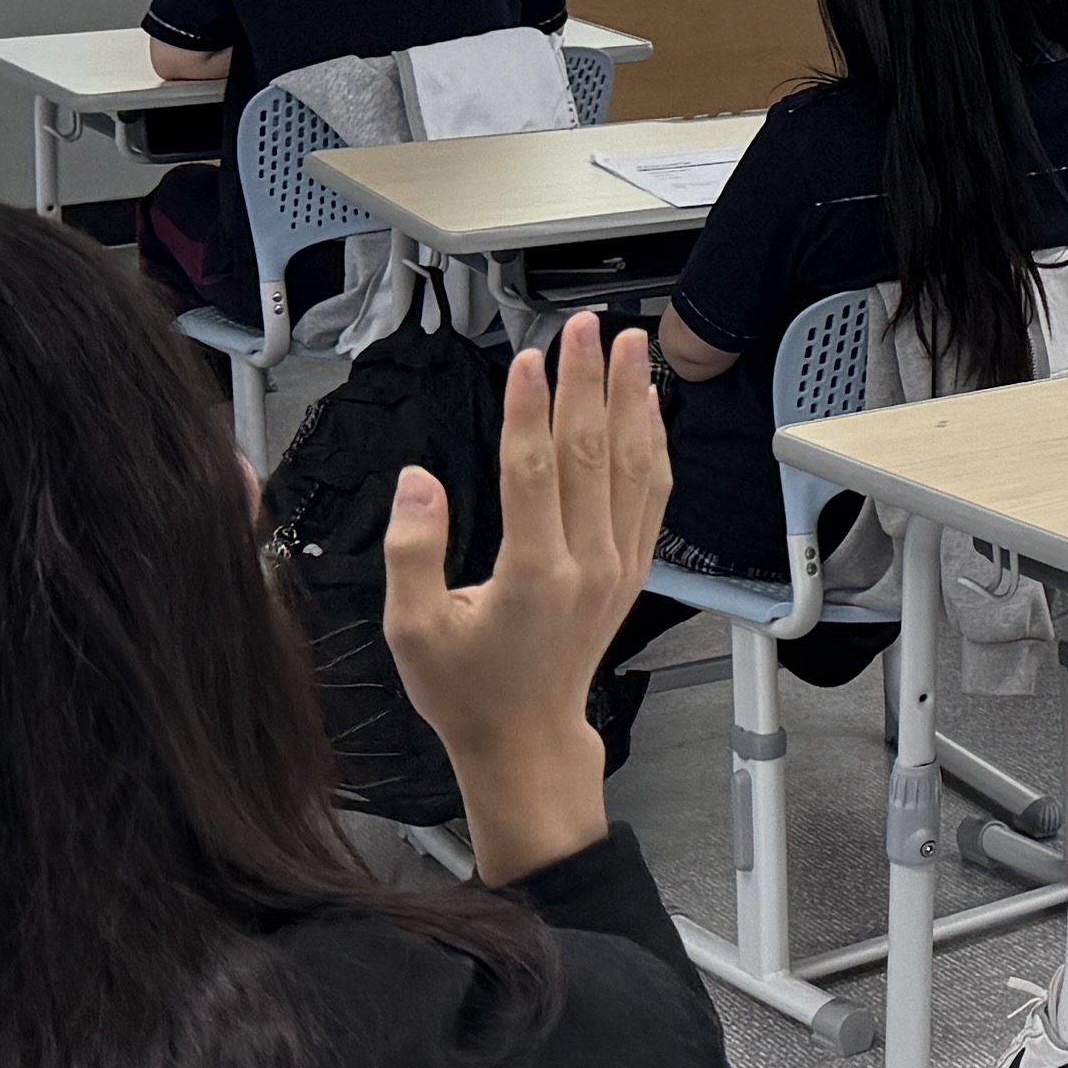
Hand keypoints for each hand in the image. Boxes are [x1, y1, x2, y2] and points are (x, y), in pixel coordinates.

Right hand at [379, 313, 671, 880]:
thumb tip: (417, 481)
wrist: (526, 739)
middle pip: (592, 454)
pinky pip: (652, 496)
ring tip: (630, 347)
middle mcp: (586, 564)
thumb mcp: (414, 629)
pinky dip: (654, 445)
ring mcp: (616, 566)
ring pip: (633, 467)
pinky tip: (649, 409)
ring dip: (633, 401)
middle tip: (587, 328)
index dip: (531, 410)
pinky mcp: (630, 570)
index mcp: (533, 576)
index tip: (529, 359)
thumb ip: (412, 552)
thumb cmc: (468, 692)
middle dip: (589, 382)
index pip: (534, 472)